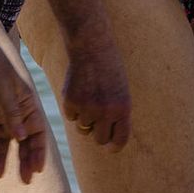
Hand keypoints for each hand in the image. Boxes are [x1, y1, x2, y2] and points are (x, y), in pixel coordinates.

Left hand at [0, 34, 48, 182]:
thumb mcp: (2, 88)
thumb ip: (11, 112)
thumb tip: (22, 137)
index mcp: (26, 103)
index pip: (36, 131)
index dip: (38, 150)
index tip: (36, 169)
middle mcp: (14, 111)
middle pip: (21, 140)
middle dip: (23, 159)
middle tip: (23, 179)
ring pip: (2, 140)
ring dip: (2, 155)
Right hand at [61, 34, 130, 149]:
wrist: (91, 45)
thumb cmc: (109, 67)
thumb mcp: (121, 90)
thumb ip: (117, 114)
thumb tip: (106, 139)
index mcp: (123, 109)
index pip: (120, 139)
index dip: (114, 146)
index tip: (110, 147)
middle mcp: (106, 112)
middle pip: (99, 139)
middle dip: (97, 132)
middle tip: (96, 119)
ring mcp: (87, 108)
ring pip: (83, 128)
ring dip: (84, 117)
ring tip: (88, 96)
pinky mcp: (71, 102)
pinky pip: (71, 117)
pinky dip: (72, 107)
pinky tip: (77, 89)